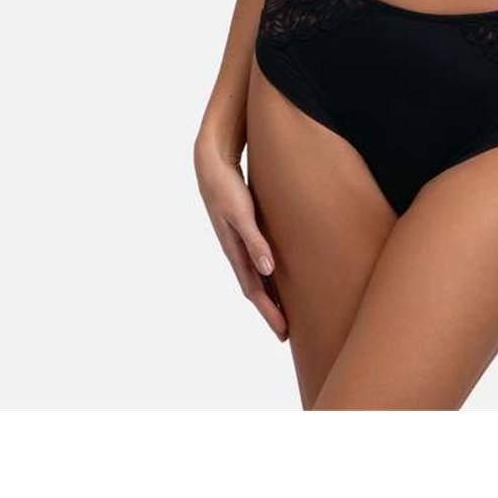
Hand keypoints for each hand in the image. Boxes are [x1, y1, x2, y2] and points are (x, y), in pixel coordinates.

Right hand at [194, 136, 288, 342]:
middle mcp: (237, 251)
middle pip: (255, 289)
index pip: (254, 290)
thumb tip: (267, 270)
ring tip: (284, 310)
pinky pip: (257, 259)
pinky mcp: (244, 229)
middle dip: (270, 311)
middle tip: (285, 333)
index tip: (283, 332)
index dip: (269, 312)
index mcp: (235, 252)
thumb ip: (254, 240)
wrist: (211, 164)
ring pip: (256, 276)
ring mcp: (239, 241)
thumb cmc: (227, 188)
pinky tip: (276, 273)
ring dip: (268, 295)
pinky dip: (267, 273)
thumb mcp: (241, 214)